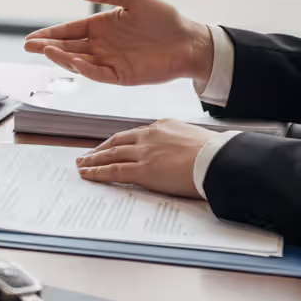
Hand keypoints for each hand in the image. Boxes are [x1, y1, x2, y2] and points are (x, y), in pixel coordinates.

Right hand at [24, 0, 213, 86]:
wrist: (189, 40)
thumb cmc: (164, 18)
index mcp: (100, 27)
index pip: (69, 31)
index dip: (50, 34)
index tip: (31, 38)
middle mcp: (101, 46)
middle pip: (68, 47)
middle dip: (47, 47)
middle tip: (28, 47)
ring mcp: (110, 62)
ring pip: (78, 61)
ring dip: (62, 57)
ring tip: (46, 51)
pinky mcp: (121, 76)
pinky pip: (98, 74)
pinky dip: (85, 69)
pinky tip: (73, 61)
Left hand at [75, 119, 214, 198]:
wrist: (219, 160)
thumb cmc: (215, 153)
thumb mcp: (194, 138)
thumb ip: (180, 143)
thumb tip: (181, 153)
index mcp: (163, 126)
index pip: (134, 134)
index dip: (119, 141)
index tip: (111, 146)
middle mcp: (149, 136)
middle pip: (117, 141)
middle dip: (100, 149)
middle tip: (87, 155)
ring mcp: (144, 152)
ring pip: (111, 155)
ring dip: (93, 160)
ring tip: (81, 165)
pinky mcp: (142, 169)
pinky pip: (113, 171)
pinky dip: (97, 172)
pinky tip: (87, 175)